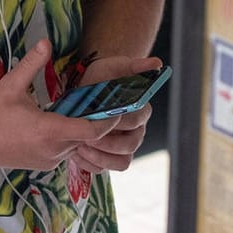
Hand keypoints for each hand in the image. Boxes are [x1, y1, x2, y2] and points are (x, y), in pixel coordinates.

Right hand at [0, 41, 123, 171]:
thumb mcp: (11, 85)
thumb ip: (32, 63)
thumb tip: (46, 41)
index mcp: (51, 130)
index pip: (94, 130)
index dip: (109, 120)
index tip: (117, 106)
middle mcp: (55, 149)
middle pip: (89, 138)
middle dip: (98, 122)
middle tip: (103, 103)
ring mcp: (50, 160)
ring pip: (77, 145)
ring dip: (82, 131)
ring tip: (82, 110)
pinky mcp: (44, 164)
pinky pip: (65, 152)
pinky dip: (68, 139)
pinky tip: (60, 124)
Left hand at [67, 54, 161, 173]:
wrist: (85, 88)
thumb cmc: (101, 77)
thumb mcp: (114, 66)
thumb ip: (135, 65)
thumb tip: (157, 64)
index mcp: (141, 111)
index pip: (136, 120)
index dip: (119, 122)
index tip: (100, 119)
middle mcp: (136, 131)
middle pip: (130, 145)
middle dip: (107, 143)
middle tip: (85, 137)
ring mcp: (124, 147)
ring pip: (122, 161)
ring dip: (100, 157)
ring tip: (79, 146)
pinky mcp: (109, 157)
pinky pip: (105, 168)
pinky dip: (91, 164)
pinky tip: (75, 153)